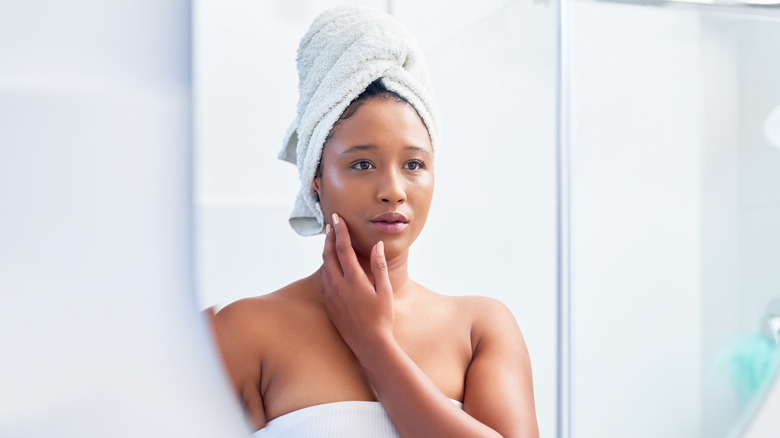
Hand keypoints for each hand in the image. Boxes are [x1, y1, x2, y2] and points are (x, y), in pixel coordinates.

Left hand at [320, 213, 394, 355]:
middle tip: (331, 225)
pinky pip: (324, 280)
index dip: (340, 231)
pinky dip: (326, 267)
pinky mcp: (329, 305)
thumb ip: (379, 266)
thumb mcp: (384, 291)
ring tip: (330, 241)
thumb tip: (377, 246)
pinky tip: (331, 265)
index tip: (337, 218)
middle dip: (329, 237)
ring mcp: (331, 296)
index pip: (343, 249)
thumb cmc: (382, 318)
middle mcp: (338, 286)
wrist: (369, 344)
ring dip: (326, 252)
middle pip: (328, 255)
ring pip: (324, 267)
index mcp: (353, 280)